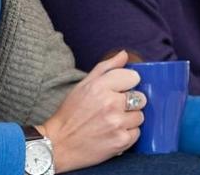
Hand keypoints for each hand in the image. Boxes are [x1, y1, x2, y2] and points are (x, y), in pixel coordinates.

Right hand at [41, 51, 146, 171]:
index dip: (128, 84)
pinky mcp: (121, 141)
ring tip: (112, 122)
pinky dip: (127, 134)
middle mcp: (111, 104)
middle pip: (140, 97)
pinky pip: (136, 133)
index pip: (134, 77)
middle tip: (114, 108)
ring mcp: (117, 123)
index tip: (120, 90)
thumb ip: (106, 68)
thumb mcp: (83, 85)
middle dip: (130, 102)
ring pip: (140, 116)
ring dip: (129, 119)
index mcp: (100, 86)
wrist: (59, 144)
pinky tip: (113, 133)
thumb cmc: (70, 114)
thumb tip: (124, 55)